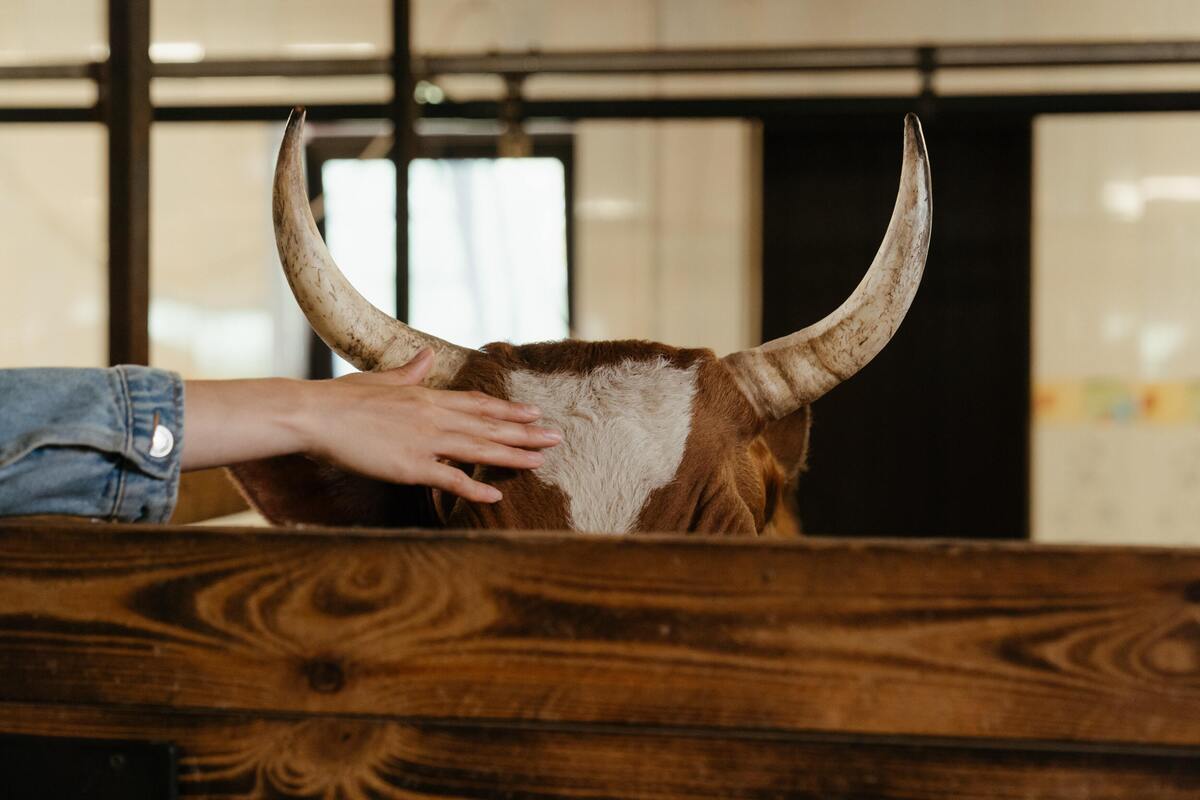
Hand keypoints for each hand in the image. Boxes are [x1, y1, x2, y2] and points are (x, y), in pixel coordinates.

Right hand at [303, 349, 559, 501]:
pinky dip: (475, 488)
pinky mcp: (410, 466)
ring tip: (543, 459)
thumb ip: (409, 372)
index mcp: (426, 396)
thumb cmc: (341, 399)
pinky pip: (450, 479)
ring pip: (479, 448)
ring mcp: (424, 441)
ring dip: (514, 455)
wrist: (315, 414)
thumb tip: (427, 356)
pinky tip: (498, 495)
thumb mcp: (380, 380)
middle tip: (556, 436)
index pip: (477, 404)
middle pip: (488, 425)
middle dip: (525, 432)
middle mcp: (433, 416)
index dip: (507, 410)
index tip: (533, 413)